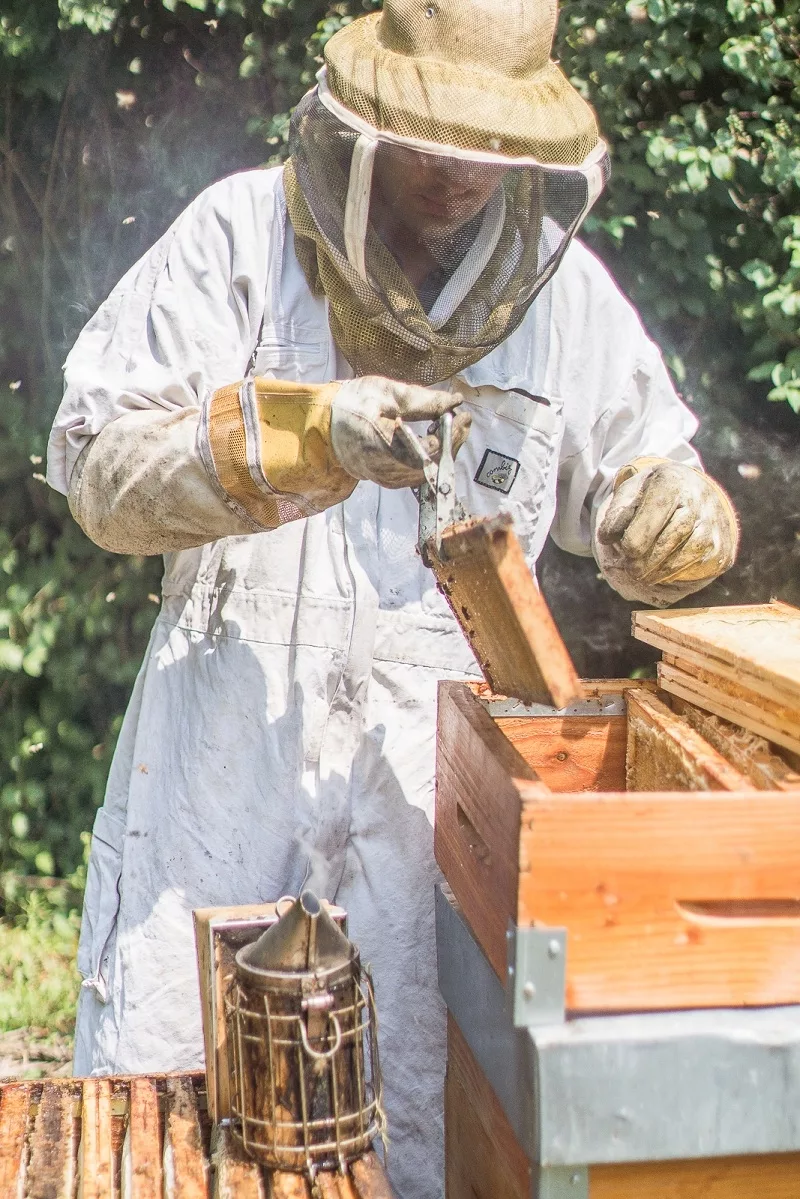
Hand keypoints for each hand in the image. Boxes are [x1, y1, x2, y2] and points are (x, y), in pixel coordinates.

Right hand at [330, 377, 471, 487]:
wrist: (322, 424)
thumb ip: (423, 400)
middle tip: (460, 419)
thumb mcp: (387, 393)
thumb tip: (454, 402)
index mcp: (385, 448)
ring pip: (429, 471)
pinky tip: (431, 437)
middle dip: (452, 441)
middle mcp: (388, 471)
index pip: (432, 450)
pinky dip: (431, 456)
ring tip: (445, 425)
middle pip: (435, 465)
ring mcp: (388, 479)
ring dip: (443, 449)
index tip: (462, 414)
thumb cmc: (351, 404)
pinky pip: (419, 473)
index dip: (452, 434)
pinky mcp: (389, 480)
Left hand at [594, 459, 738, 604]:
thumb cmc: (653, 496)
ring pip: (691, 552)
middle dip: (648, 559)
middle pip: (675, 534)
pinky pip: (704, 565)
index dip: (638, 536)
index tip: (625, 550)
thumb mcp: (631, 493)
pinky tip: (664, 575)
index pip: (656, 510)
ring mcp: (715, 522)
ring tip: (644, 575)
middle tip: (631, 570)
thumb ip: (618, 512)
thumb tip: (606, 537)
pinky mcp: (723, 545)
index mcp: (672, 481)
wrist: (692, 492)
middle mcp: (699, 499)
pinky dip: (682, 575)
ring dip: (663, 570)